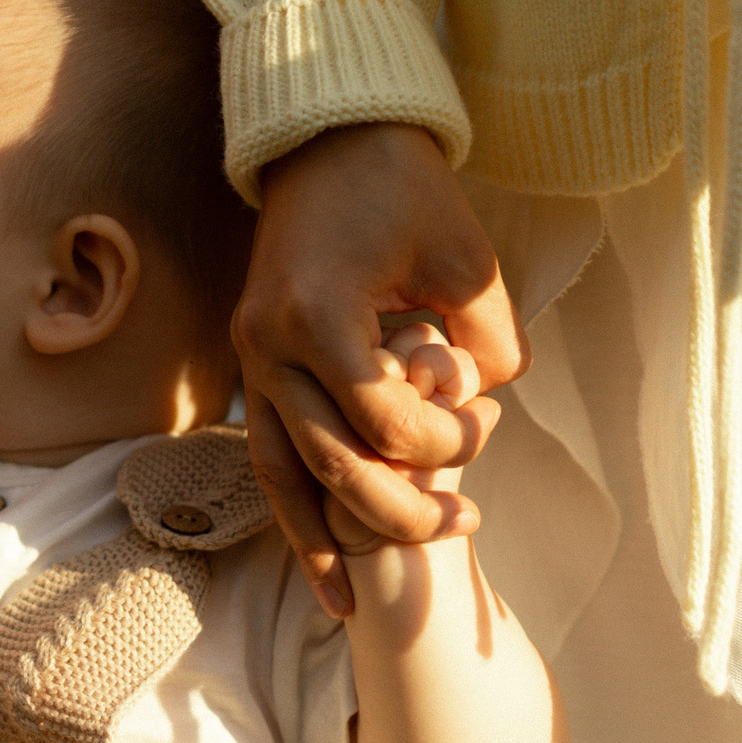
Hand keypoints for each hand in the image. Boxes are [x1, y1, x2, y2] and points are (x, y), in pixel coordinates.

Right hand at [244, 124, 522, 614]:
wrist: (324, 141)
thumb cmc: (401, 189)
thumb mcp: (466, 255)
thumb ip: (487, 339)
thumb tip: (488, 402)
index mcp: (320, 314)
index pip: (382, 420)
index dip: (444, 445)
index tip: (485, 423)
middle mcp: (271, 348)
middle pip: (333, 465)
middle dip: (402, 509)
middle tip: (465, 524)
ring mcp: (253, 364)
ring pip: (287, 482)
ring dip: (337, 542)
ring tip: (373, 601)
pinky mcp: (254, 373)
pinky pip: (270, 467)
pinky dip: (298, 527)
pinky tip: (330, 582)